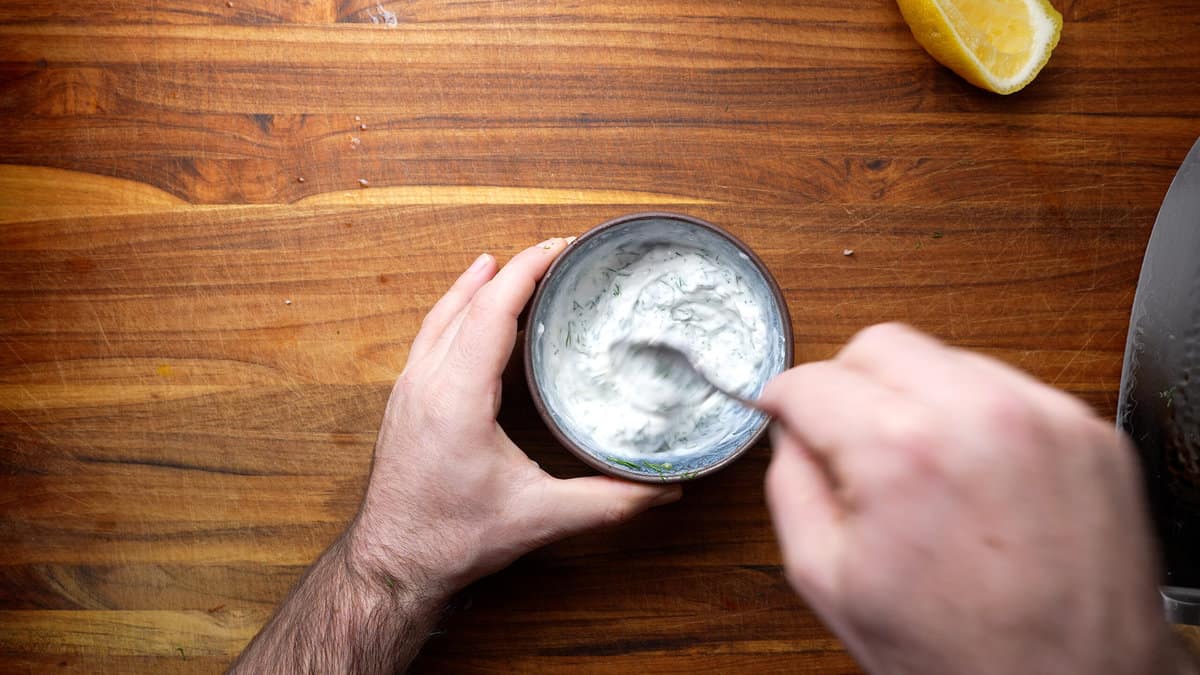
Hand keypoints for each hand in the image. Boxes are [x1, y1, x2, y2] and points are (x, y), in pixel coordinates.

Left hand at [347, 238, 680, 598]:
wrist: (393, 564)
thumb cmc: (454, 539)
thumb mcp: (540, 518)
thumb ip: (607, 501)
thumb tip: (665, 490)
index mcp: (457, 397)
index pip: (492, 311)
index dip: (526, 272)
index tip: (559, 248)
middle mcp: (426, 382)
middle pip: (467, 303)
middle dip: (511, 270)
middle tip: (552, 251)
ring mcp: (408, 390)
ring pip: (440, 316)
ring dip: (475, 286)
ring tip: (504, 263)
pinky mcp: (402, 402)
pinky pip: (428, 337)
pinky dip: (453, 311)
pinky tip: (466, 311)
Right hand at [761, 323, 1178, 673]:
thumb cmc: (961, 655)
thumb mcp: (827, 580)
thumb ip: (790, 485)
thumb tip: (790, 434)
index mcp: (902, 452)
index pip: (814, 380)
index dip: (785, 399)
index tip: (785, 410)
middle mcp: (980, 416)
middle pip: (881, 343)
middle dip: (849, 384)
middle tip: (849, 437)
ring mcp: (1044, 418)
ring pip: (947, 358)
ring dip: (918, 397)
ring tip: (923, 469)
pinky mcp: (1087, 431)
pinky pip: (1008, 389)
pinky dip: (977, 418)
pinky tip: (973, 474)